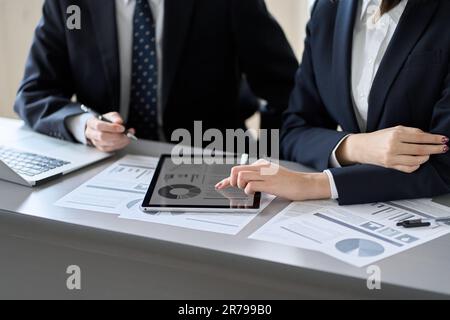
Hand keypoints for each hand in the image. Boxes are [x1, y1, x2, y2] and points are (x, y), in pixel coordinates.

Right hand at [85, 112, 134, 151]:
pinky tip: (124, 141)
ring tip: (127, 137)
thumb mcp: (110, 116)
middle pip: (102, 136)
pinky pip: (110, 149)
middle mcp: (91, 133)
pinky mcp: (101, 148)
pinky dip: (120, 145)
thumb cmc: (105, 121)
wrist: (101, 128)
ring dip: (120, 141)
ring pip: (107, 144)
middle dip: (116, 136)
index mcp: (91, 123)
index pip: (99, 125)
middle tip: (126, 134)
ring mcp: (95, 142)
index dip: (111, 127)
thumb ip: (115, 117)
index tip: (122, 128)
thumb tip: (119, 121)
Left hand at [215, 160, 330, 200]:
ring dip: (239, 185)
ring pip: (242, 176)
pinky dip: (248, 190)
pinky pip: (251, 185)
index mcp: (262, 164)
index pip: (239, 168)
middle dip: (232, 181)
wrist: (305, 184)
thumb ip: (259, 176)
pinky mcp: (270, 184)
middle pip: (236, 170)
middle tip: (238, 189)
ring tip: (246, 190)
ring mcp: (266, 175)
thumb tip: (245, 183)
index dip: (227, 179)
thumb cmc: (289, 182)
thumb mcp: (272, 175)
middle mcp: (262, 167)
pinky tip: (254, 193)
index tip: (221, 185)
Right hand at [336, 126, 448, 172]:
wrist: (362, 147)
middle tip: (444, 148)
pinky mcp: (390, 165)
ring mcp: (392, 157)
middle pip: (421, 149)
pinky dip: (416, 166)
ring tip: (429, 154)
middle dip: (435, 149)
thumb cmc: (378, 137)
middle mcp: (394, 146)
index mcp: (396, 134)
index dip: (434, 139)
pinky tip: (418, 162)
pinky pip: (409, 168)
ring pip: (417, 160)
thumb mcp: (393, 129)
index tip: (444, 139)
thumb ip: (410, 131)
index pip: (421, 137)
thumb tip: (427, 136)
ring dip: (426, 157)